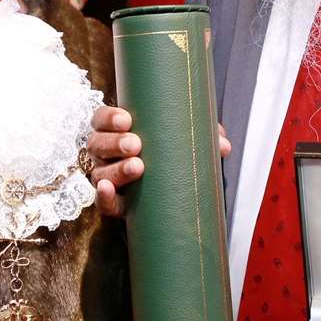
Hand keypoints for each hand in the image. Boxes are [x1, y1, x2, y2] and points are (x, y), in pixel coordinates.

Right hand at [86, 109, 232, 217]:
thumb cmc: (171, 154)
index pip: (101, 119)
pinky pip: (103, 202)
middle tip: (136, 144)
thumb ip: (203, 136)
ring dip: (115, 169)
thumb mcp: (184, 139)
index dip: (109, 118)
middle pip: (97, 143)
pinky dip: (103, 196)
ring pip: (100, 172)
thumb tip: (222, 145)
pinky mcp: (115, 203)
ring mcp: (107, 177)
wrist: (169, 193)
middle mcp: (106, 153)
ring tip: (138, 167)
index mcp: (116, 131)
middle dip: (115, 143)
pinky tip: (107, 189)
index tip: (127, 119)